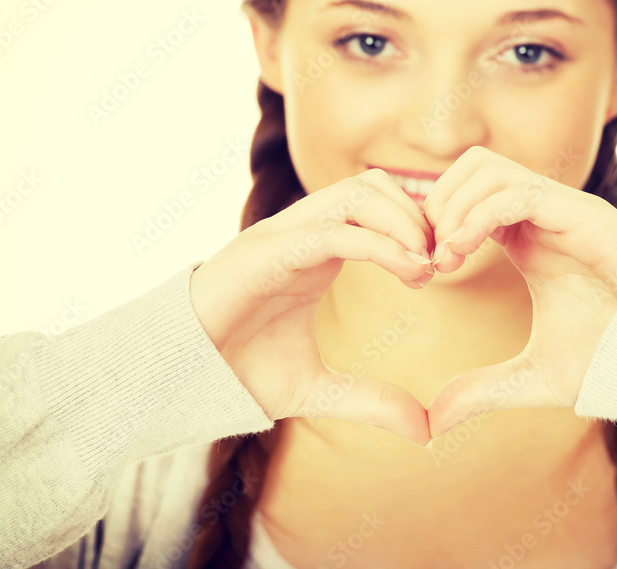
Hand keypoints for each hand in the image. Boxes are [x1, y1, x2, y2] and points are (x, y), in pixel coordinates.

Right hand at [189, 169, 435, 445]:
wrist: (175, 380)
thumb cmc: (236, 372)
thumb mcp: (315, 389)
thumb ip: (369, 400)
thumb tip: (424, 430)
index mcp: (315, 251)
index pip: (376, 205)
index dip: (415, 228)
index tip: (439, 271)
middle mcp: (301, 234)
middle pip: (373, 185)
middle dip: (416, 216)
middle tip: (441, 262)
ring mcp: (282, 237)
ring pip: (356, 193)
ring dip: (402, 222)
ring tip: (426, 265)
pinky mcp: (265, 252)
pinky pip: (331, 231)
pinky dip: (378, 243)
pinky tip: (408, 271)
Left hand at [421, 146, 616, 438]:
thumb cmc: (611, 359)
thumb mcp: (531, 378)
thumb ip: (481, 391)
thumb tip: (432, 423)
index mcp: (528, 237)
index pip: (466, 195)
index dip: (435, 224)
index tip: (423, 272)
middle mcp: (543, 214)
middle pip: (471, 166)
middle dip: (437, 205)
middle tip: (430, 259)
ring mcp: (564, 210)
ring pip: (488, 168)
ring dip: (454, 207)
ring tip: (446, 258)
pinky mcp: (583, 216)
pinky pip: (517, 193)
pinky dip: (478, 215)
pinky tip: (461, 253)